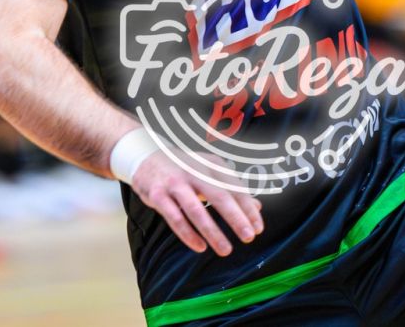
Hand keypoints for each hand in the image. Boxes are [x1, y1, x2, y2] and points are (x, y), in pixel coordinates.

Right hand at [128, 147, 263, 256]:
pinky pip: (174, 218)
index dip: (248, 209)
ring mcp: (175, 182)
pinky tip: (199, 247)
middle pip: (219, 196)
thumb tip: (256, 206)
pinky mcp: (158, 194)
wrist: (145, 155)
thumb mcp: (209, 172)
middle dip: (236, 218)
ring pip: (196, 210)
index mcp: (211, 164)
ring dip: (213, 231)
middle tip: (249, 237)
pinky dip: (188, 234)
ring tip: (225, 249)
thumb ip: (232, 189)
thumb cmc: (184, 168)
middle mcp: (194, 171)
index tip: (258, 227)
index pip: (234, 188)